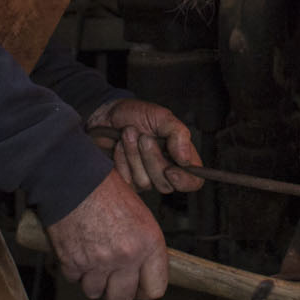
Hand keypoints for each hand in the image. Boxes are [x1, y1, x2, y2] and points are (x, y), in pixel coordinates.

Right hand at [44, 172, 168, 299]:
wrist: (73, 178)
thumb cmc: (107, 191)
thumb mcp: (141, 216)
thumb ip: (145, 248)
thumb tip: (143, 272)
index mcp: (149, 243)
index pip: (155, 289)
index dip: (144, 290)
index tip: (137, 286)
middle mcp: (127, 256)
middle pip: (122, 299)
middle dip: (115, 290)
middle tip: (111, 276)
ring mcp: (98, 261)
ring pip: (95, 292)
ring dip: (92, 279)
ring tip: (91, 256)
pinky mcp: (73, 262)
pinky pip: (74, 279)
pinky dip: (74, 269)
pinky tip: (78, 248)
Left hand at [86, 98, 204, 193]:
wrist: (107, 115)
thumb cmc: (137, 114)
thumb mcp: (161, 116)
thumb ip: (178, 134)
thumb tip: (186, 160)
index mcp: (180, 157)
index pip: (192, 181)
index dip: (184, 181)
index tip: (170, 169)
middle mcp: (164, 171)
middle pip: (166, 185)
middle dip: (152, 159)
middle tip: (144, 137)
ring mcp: (145, 178)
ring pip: (145, 183)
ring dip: (134, 155)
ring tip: (128, 134)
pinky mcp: (126, 181)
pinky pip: (126, 181)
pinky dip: (121, 160)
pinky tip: (119, 146)